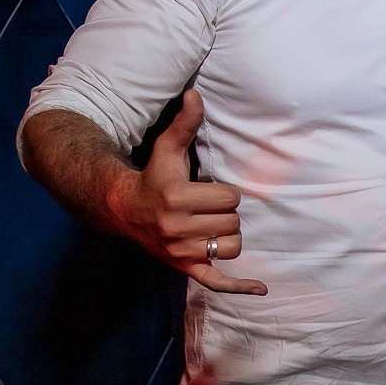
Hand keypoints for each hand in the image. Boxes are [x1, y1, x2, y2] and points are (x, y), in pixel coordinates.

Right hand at [108, 88, 266, 294]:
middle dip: (226, 214)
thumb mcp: (167, 149)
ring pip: (230, 248)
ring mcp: (181, 252)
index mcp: (177, 198)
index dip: (226, 193)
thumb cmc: (154, 176)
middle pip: (233, 223)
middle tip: (208, 208)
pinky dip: (239, 287)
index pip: (229, 199)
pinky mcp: (184, 268)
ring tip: (212, 226)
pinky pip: (216, 282)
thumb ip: (185, 124)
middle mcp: (178, 228)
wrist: (124, 209)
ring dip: (228, 237)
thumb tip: (196, 94)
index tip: (210, 190)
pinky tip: (261, 290)